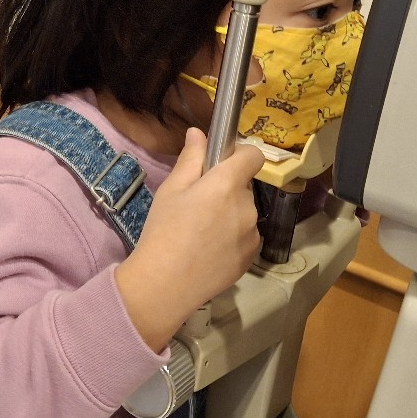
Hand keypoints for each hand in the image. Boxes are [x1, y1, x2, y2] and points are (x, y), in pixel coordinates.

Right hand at [114, 128, 263, 351]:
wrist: (166, 284)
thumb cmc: (163, 231)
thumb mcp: (171, 190)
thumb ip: (191, 159)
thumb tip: (198, 133)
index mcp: (227, 184)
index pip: (253, 156)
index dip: (239, 155)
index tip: (221, 164)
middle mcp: (247, 206)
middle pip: (243, 187)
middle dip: (226, 189)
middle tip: (197, 204)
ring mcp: (252, 234)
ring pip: (244, 213)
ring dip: (230, 215)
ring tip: (201, 232)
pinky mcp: (251, 256)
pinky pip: (246, 236)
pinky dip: (233, 237)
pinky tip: (209, 250)